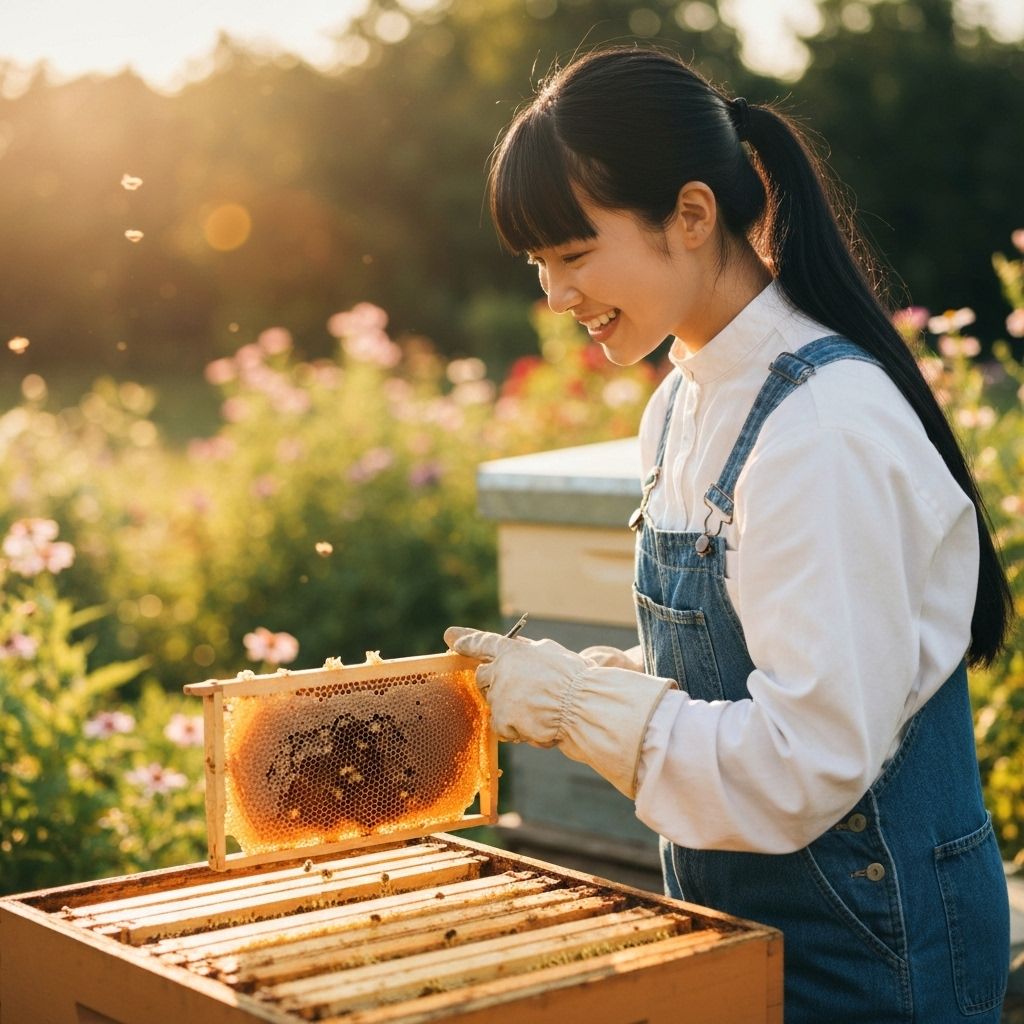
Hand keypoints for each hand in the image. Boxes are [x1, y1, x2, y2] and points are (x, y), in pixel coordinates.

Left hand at [444, 626, 674, 797]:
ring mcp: (500, 694)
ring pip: (493, 702)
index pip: (483, 643)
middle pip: (482, 677)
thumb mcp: (552, 656)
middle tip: (521, 694)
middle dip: (495, 686)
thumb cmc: (578, 681)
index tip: (450, 637)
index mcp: (514, 650)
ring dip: (509, 708)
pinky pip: (502, 726)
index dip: (466, 640)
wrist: (584, 706)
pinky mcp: (502, 718)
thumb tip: (515, 659)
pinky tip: (537, 725)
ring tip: (538, 709)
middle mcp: (502, 669)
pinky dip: (517, 729)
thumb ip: (528, 656)